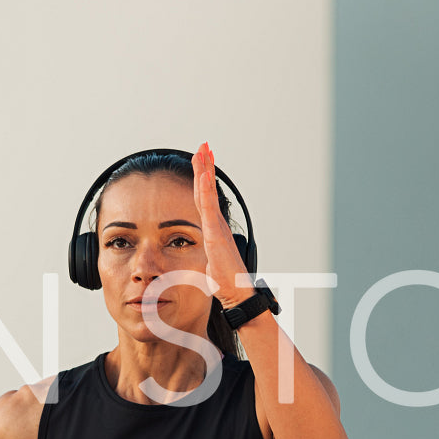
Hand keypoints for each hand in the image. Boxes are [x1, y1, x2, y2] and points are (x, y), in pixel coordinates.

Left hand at [191, 142, 252, 307]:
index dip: (204, 180)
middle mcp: (217, 224)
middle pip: (208, 190)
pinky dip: (205, 190)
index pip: (206, 199)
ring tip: (203, 152)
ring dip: (205, 171)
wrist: (237, 292)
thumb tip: (204, 260)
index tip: (202, 162)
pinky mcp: (215, 234)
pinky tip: (202, 176)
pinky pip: (208, 208)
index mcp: (214, 229)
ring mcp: (217, 227)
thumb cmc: (226, 282)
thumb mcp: (210, 264)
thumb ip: (206, 257)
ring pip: (208, 193)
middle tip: (204, 147)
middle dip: (206, 167)